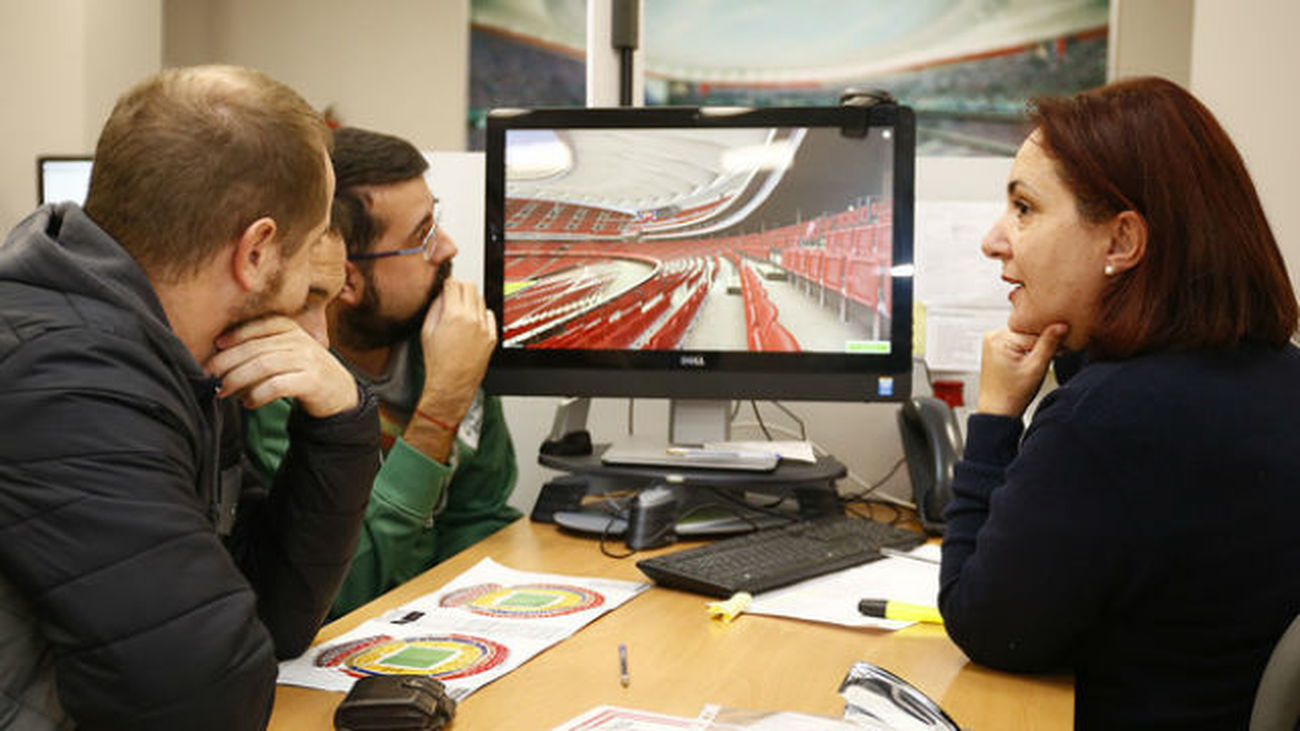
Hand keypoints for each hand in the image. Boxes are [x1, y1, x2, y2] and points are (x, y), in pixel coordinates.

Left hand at [206, 316, 357, 417]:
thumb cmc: (303, 371)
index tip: (216, 345)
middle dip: (228, 362)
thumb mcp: (288, 350)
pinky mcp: (312, 382)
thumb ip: (263, 346)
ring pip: (263, 365)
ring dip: (238, 379)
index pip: (260, 326)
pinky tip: (249, 402)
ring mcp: (308, 361)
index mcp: (292, 329)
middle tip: (210, 375)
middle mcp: (300, 341)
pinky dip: (257, 395)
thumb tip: (220, 354)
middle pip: (256, 348)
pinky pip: (277, 386)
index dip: (236, 334)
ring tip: (223, 391)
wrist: (339, 392)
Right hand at [415, 279, 496, 424]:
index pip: (454, 284)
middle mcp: (472, 319)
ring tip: (460, 313)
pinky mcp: (492, 336)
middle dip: (460, 287)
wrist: (452, 383)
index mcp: (454, 315)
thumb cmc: (438, 362)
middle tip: (453, 294)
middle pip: (470, 287)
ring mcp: (485, 327)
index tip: (446, 285)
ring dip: (470, 300)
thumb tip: (441, 295)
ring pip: (481, 299)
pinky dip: (480, 314)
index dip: (447, 283)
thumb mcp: (427, 331)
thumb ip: (435, 308)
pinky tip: (471, 324)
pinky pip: (489, 315)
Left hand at [976, 323, 1068, 417]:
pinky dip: (1027, 352)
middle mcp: (993, 335)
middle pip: (1029, 332)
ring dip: (1035, 348)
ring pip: (1025, 337)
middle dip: (1041, 345)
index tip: (1057, 353)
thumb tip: (1061, 325)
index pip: (1035, 330)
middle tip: (1044, 362)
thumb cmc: (1012, 394)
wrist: (997, 411)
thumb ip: (1049, 343)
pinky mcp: (996, 348)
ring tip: (1032, 366)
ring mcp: (993, 341)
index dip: (1050, 342)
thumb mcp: (1036, 368)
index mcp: (999, 338)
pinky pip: (1019, 343)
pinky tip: (1027, 364)